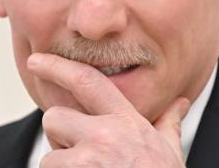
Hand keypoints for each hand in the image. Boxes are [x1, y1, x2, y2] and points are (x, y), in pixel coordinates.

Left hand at [27, 53, 190, 167]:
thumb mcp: (170, 153)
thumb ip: (169, 124)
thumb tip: (181, 103)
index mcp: (127, 123)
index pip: (88, 82)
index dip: (58, 67)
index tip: (37, 61)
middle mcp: (104, 137)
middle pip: (54, 118)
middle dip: (59, 138)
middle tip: (82, 158)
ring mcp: (86, 163)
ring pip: (48, 157)